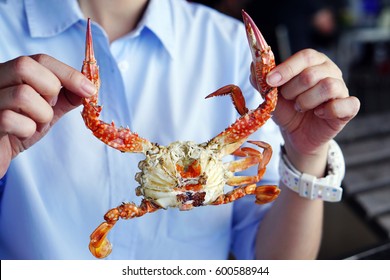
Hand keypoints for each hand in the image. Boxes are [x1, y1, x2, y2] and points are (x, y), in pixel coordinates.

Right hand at [0, 54, 95, 176]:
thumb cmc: (19, 130)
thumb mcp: (46, 110)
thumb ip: (66, 98)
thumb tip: (89, 88)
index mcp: (10, 73)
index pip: (40, 59)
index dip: (68, 73)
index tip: (89, 90)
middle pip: (25, 66)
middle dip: (50, 89)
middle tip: (50, 107)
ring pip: (22, 94)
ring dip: (41, 115)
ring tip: (35, 124)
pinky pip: (10, 120)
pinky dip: (26, 130)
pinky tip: (21, 134)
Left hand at [252, 49, 359, 172]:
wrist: (296, 134)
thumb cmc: (287, 109)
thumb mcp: (270, 95)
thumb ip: (261, 80)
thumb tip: (253, 66)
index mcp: (313, 62)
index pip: (305, 56)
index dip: (286, 69)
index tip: (270, 81)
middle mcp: (331, 71)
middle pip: (313, 73)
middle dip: (292, 90)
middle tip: (287, 98)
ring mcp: (342, 88)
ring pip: (328, 87)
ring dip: (306, 101)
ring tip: (300, 107)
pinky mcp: (349, 108)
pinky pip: (346, 104)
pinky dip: (328, 110)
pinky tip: (318, 114)